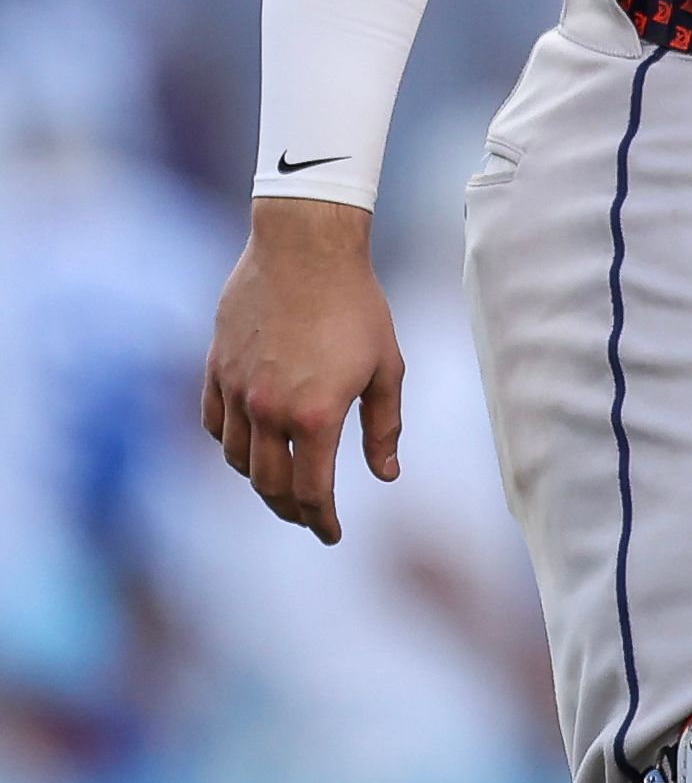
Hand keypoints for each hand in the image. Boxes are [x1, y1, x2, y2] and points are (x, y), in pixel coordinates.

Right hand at [203, 198, 403, 545]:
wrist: (305, 248)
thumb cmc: (357, 304)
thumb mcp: (387, 367)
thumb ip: (384, 426)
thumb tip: (386, 474)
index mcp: (314, 415)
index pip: (311, 491)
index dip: (322, 520)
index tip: (331, 534)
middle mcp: (267, 410)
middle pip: (269, 485)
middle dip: (291, 510)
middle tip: (309, 518)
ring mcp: (235, 390)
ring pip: (235, 458)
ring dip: (258, 479)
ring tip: (281, 484)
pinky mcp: (215, 368)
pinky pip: (212, 423)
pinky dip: (227, 443)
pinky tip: (246, 447)